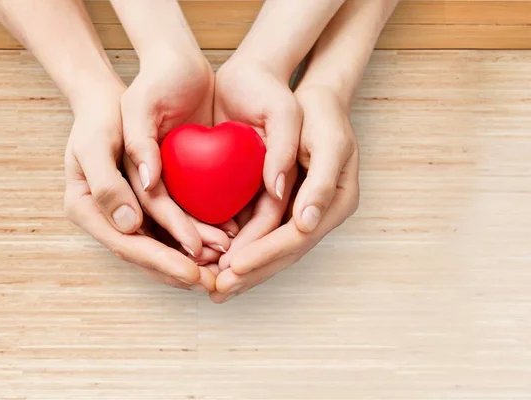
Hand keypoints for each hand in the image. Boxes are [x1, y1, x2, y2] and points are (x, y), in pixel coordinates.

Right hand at [63, 82, 231, 292]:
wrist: (111, 101)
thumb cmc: (100, 116)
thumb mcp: (95, 143)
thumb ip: (106, 184)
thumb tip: (129, 225)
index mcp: (87, 209)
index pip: (127, 245)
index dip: (161, 261)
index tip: (193, 273)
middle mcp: (108, 218)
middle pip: (146, 254)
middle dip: (182, 270)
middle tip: (215, 283)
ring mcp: (128, 213)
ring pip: (162, 245)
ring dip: (193, 259)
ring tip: (224, 267)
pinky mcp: (146, 204)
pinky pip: (171, 228)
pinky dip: (195, 238)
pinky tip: (221, 243)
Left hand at [211, 87, 359, 302]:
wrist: (312, 98)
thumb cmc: (322, 114)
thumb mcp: (328, 140)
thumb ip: (320, 181)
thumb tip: (307, 222)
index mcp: (335, 203)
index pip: (298, 239)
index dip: (266, 255)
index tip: (235, 267)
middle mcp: (318, 214)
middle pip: (284, 253)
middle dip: (251, 273)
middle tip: (218, 291)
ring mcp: (300, 212)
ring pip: (271, 249)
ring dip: (244, 271)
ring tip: (215, 288)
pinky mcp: (282, 204)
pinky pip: (262, 233)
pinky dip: (242, 249)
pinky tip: (218, 261)